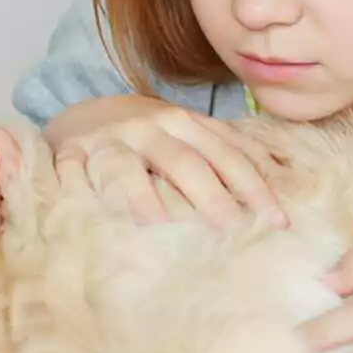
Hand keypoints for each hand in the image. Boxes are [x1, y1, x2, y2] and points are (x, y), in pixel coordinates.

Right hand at [48, 96, 285, 227]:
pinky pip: (77, 177)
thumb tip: (281, 181)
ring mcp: (109, 140)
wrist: (84, 116)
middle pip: (186, 164)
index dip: (254, 187)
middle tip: (235, 235)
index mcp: (185, 121)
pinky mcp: (70, 155)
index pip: (227, 154)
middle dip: (214, 201)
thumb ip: (224, 154)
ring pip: (130, 172)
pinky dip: (88, 198)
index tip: (278, 221)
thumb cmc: (148, 137)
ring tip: (169, 236)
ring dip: (150, 205)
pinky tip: (105, 227)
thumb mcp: (187, 136)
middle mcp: (149, 126)